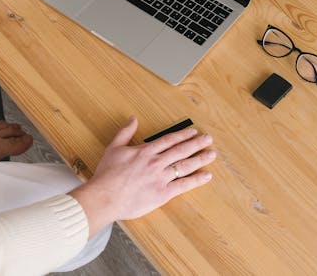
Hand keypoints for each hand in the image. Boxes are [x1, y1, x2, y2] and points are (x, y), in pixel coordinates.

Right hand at [69, 118, 214, 237]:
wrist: (105, 197)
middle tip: (208, 139)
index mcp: (145, 151)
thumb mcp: (113, 148)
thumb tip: (133, 119)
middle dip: (196, 144)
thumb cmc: (107, 174)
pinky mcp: (162, 194)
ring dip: (200, 159)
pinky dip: (196, 180)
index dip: (183, 135)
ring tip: (211, 154)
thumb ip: (125, 132)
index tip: (193, 132)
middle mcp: (156, 162)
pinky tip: (206, 176)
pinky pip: (183, 185)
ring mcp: (161, 178)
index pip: (169, 140)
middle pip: (181, 150)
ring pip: (185, 166)